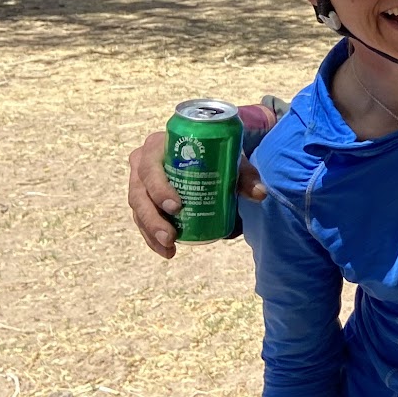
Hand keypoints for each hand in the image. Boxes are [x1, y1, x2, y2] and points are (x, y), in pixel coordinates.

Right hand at [128, 130, 265, 257]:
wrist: (207, 152)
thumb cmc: (215, 152)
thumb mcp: (229, 158)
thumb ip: (244, 174)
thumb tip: (259, 194)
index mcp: (158, 145)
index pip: (150, 166)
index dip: (159, 187)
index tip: (177, 207)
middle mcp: (143, 162)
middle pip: (139, 192)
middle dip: (152, 217)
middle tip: (171, 235)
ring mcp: (140, 182)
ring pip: (138, 209)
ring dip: (150, 231)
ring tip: (169, 248)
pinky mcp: (143, 198)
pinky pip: (141, 219)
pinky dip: (152, 237)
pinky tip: (167, 251)